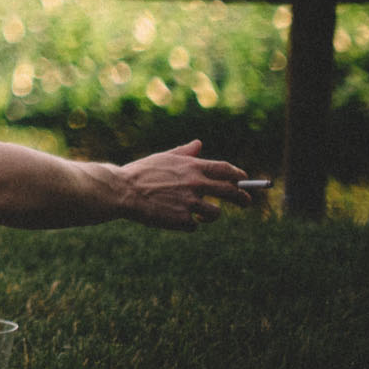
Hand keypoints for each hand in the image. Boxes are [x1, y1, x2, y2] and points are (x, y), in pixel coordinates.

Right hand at [116, 139, 249, 230]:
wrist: (122, 191)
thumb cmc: (140, 173)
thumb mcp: (163, 158)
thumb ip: (184, 153)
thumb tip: (199, 144)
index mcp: (191, 166)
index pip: (225, 169)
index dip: (238, 175)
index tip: (243, 180)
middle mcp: (195, 183)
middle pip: (231, 192)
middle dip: (243, 198)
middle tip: (246, 202)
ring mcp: (189, 202)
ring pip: (215, 212)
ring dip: (210, 214)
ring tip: (201, 215)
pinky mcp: (181, 219)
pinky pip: (194, 225)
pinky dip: (187, 224)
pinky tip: (174, 219)